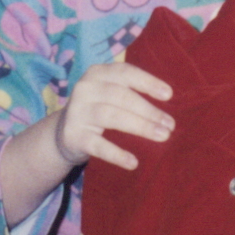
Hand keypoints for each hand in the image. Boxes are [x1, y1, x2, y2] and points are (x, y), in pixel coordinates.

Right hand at [53, 62, 174, 170]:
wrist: (64, 132)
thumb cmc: (98, 108)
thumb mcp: (110, 93)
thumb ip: (131, 92)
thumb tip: (167, 103)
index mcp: (98, 73)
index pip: (125, 73)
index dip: (147, 82)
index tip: (169, 95)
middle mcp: (85, 88)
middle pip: (121, 96)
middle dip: (149, 110)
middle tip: (170, 124)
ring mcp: (78, 112)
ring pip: (111, 116)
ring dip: (140, 126)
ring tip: (162, 136)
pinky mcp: (74, 136)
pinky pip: (98, 145)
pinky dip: (116, 154)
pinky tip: (133, 162)